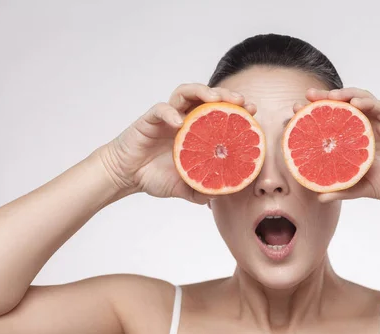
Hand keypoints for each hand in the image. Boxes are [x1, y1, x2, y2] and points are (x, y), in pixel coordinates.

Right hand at [97, 84, 255, 203]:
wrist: (126, 176)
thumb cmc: (155, 177)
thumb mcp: (185, 187)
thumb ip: (203, 189)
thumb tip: (223, 195)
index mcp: (196, 130)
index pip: (219, 112)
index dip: (236, 108)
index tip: (253, 111)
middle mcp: (184, 118)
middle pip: (206, 96)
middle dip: (226, 94)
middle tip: (241, 101)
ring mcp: (167, 116)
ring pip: (185, 92)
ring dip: (201, 92)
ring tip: (215, 99)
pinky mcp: (149, 119)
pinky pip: (161, 109)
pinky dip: (170, 113)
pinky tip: (179, 122)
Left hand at [295, 87, 379, 203]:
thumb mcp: (364, 188)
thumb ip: (343, 189)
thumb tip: (319, 197)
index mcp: (355, 140)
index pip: (331, 124)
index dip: (314, 118)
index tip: (295, 117)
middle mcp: (365, 127)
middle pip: (340, 107)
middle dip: (321, 100)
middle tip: (303, 99)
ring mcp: (379, 122)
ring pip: (358, 100)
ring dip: (341, 95)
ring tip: (325, 96)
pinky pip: (378, 106)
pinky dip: (366, 101)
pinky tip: (354, 102)